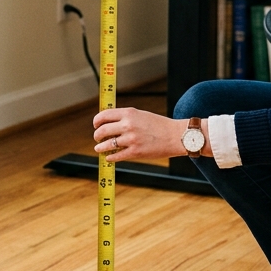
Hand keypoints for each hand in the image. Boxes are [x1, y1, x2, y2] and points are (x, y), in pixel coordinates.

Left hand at [92, 107, 210, 161]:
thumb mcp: (141, 115)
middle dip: (97, 135)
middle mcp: (128, 125)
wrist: (175, 136)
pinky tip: (109, 156)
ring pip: (106, 144)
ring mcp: (131, 139)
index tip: (96, 125)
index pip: (104, 115)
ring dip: (100, 147)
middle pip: (102, 130)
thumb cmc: (159, 125)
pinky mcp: (135, 152)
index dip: (97, 121)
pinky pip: (116, 155)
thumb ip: (125, 117)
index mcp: (129, 113)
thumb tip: (109, 123)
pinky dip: (110, 157)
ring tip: (99, 148)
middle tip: (97, 137)